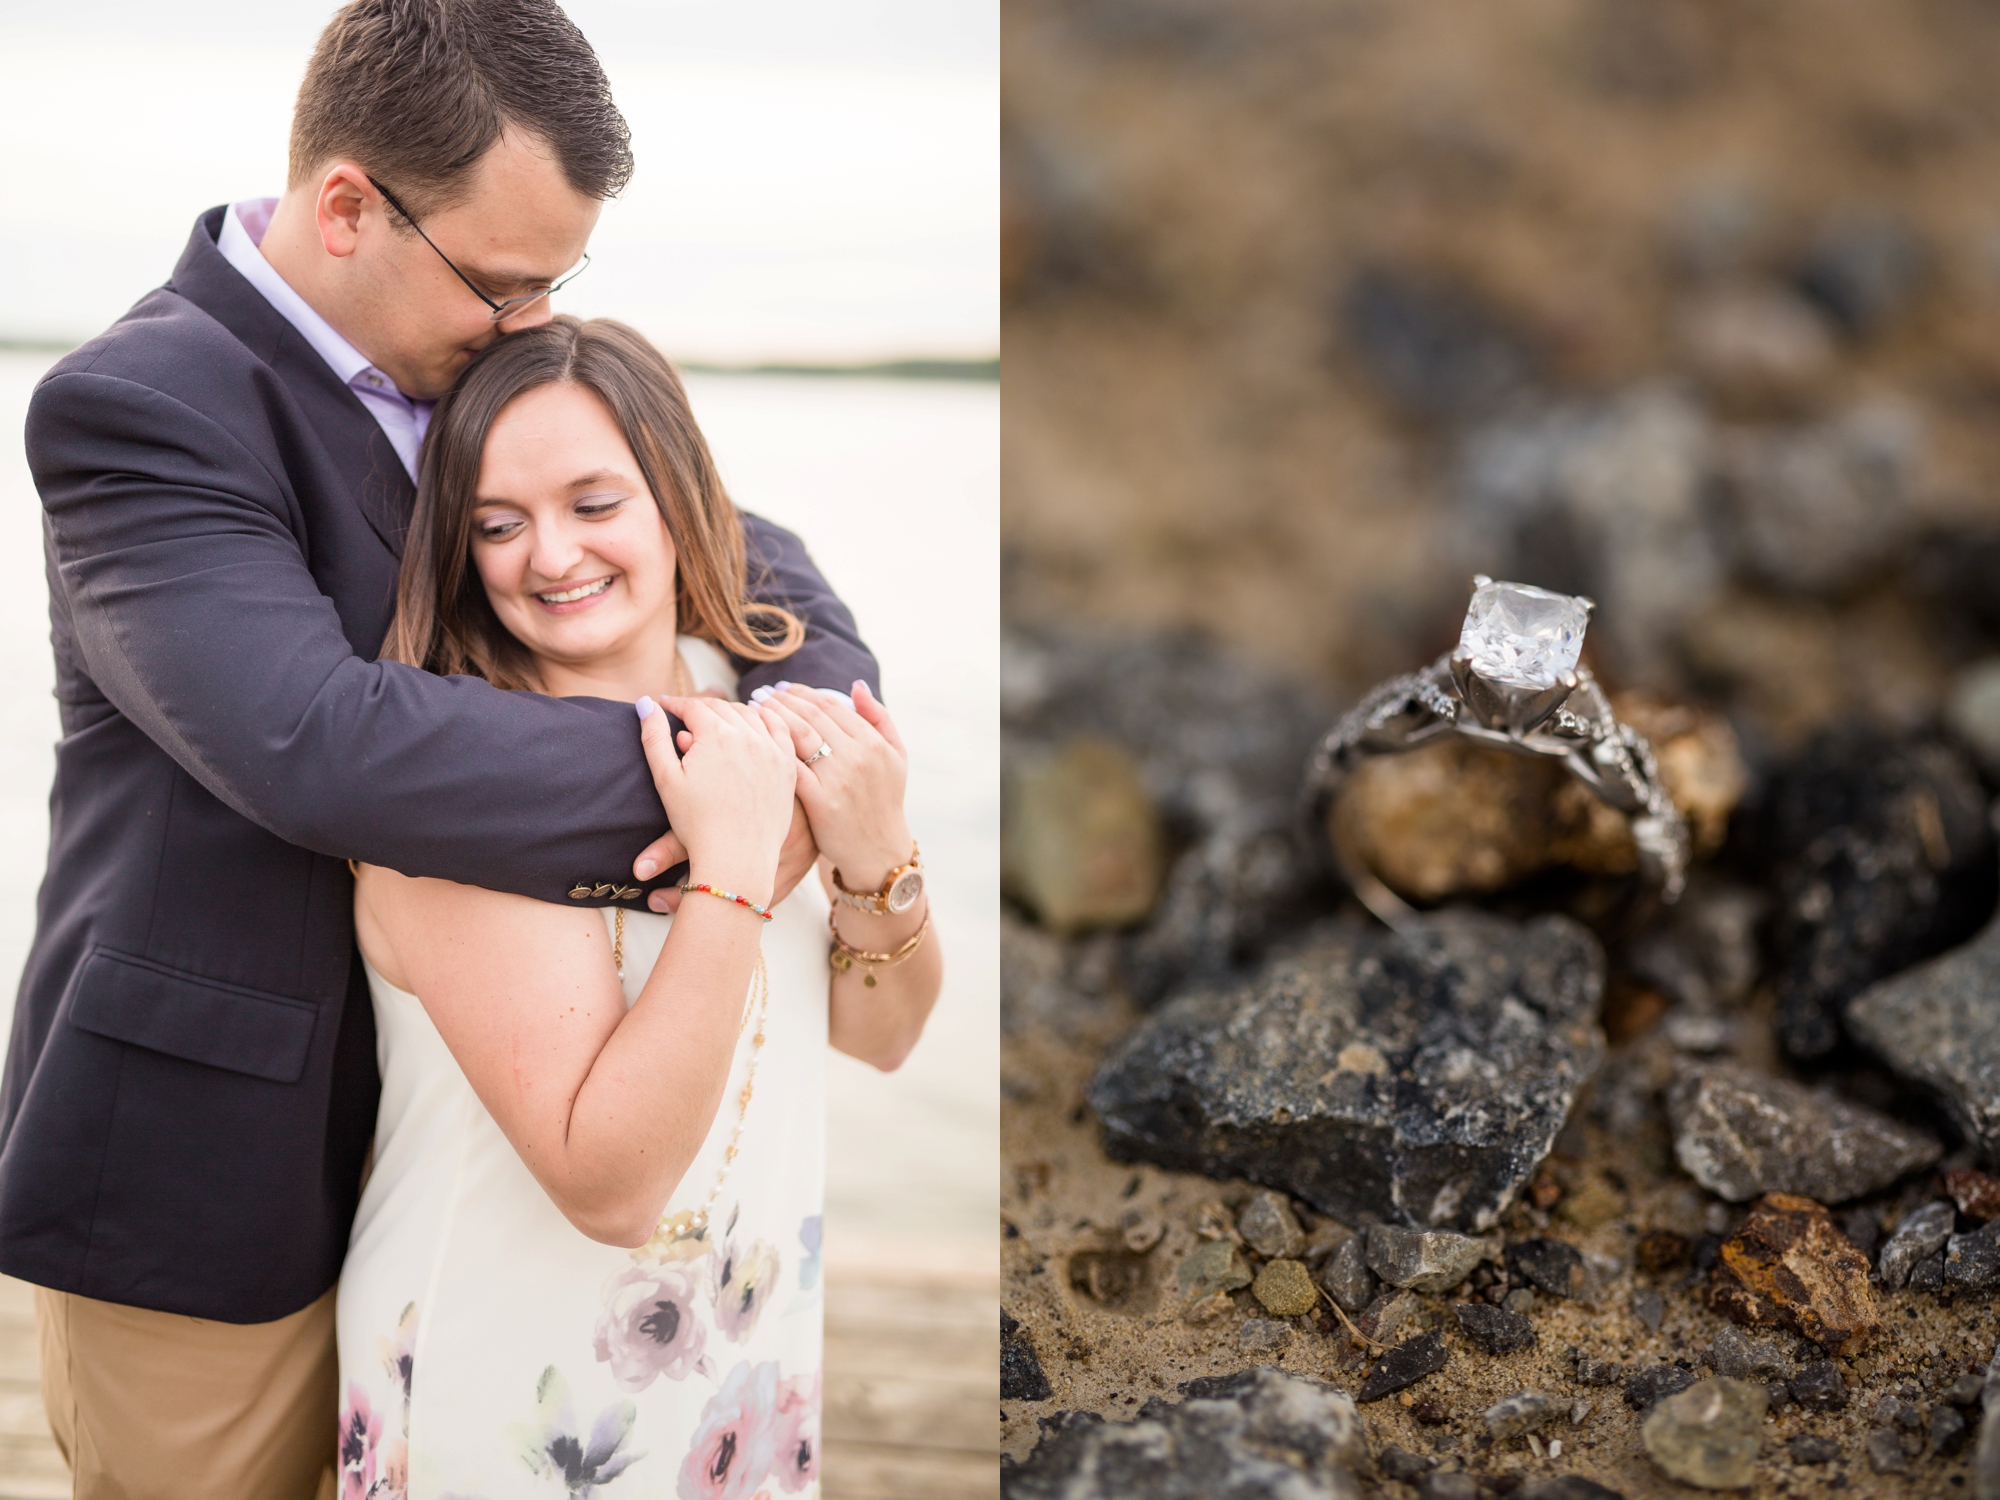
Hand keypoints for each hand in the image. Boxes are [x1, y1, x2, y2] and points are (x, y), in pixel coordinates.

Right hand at [636, 695, 795, 906]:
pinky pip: (779, 729)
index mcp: (716, 735)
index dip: (676, 704)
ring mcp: (772, 749)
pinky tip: (753, 723)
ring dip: (731, 712)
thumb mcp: (666, 779)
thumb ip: (654, 738)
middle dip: (701, 708)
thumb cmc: (696, 822)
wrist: (737, 857)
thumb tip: (646, 703)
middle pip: (721, 708)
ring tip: (717, 718)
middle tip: (688, 712)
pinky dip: (764, 720)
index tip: (666, 705)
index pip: (694, 707)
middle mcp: (748, 736)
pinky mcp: (787, 764)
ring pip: (750, 715)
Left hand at [762, 681, 911, 887]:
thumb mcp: (897, 756)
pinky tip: (757, 742)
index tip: (783, 688)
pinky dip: (772, 750)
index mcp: (873, 741)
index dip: (801, 692)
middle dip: (781, 700)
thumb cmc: (884, 800)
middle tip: (761, 693)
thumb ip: (879, 717)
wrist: (878, 851)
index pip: (829, 704)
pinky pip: (791, 767)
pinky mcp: (820, 801)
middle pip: (810, 716)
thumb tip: (856, 686)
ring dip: (772, 718)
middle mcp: (857, 756)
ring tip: (755, 711)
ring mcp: (838, 778)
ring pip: (798, 736)